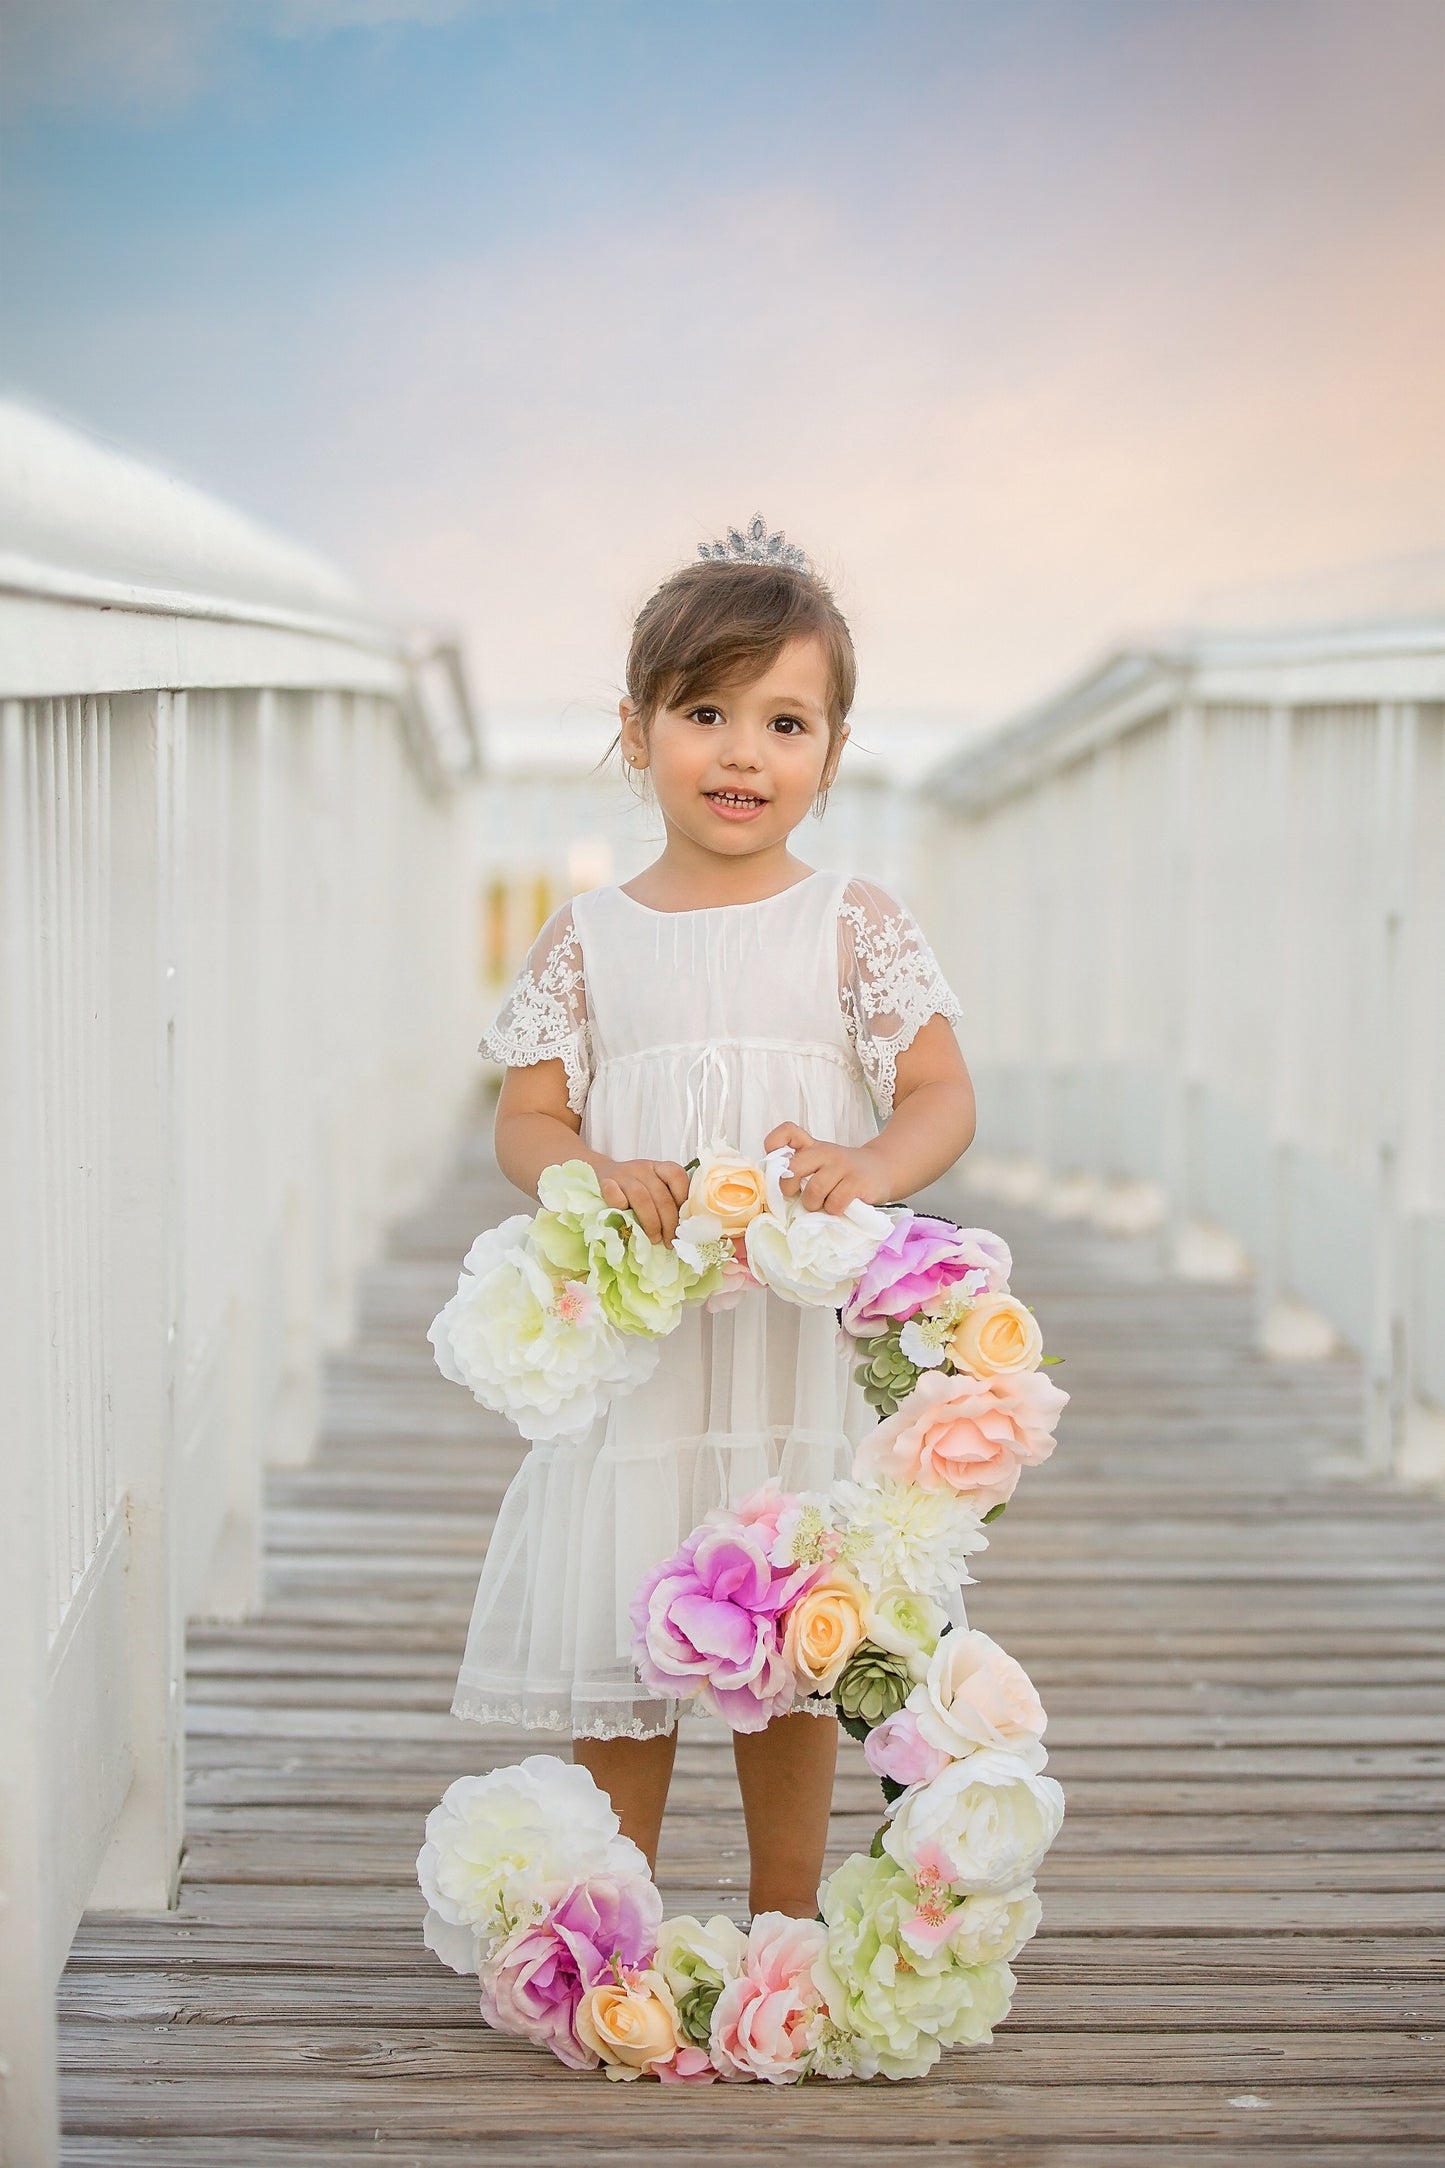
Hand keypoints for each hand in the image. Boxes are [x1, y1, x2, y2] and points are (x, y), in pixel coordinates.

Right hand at [594, 1158, 690, 1243]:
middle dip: (669, 1223)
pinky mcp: (605, 1183)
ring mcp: (623, 1175)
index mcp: (658, 1168)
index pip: (677, 1176)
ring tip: (654, 1239)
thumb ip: (666, 1201)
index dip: (683, 1199)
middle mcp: (643, 1169)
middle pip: (661, 1196)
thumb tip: (680, 1229)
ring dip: (651, 1223)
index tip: (682, 1221)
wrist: (600, 1172)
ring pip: (642, 1199)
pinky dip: (622, 1208)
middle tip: (669, 1241)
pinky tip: (625, 1221)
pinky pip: (615, 1195)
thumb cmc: (632, 1189)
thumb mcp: (652, 1188)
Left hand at [763, 1123, 889, 1215]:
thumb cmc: (845, 1172)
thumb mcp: (822, 1164)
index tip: (777, 1165)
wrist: (884, 1169)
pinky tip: (840, 1206)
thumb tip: (779, 1192)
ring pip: (814, 1190)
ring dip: (815, 1204)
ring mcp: (842, 1165)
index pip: (788, 1132)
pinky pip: (835, 1202)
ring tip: (823, 1204)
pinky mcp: (857, 1181)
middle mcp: (826, 1152)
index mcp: (813, 1147)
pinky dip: (833, 1210)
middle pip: (794, 1168)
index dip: (774, 1144)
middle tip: (799, 1197)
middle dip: (790, 1189)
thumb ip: (802, 1170)